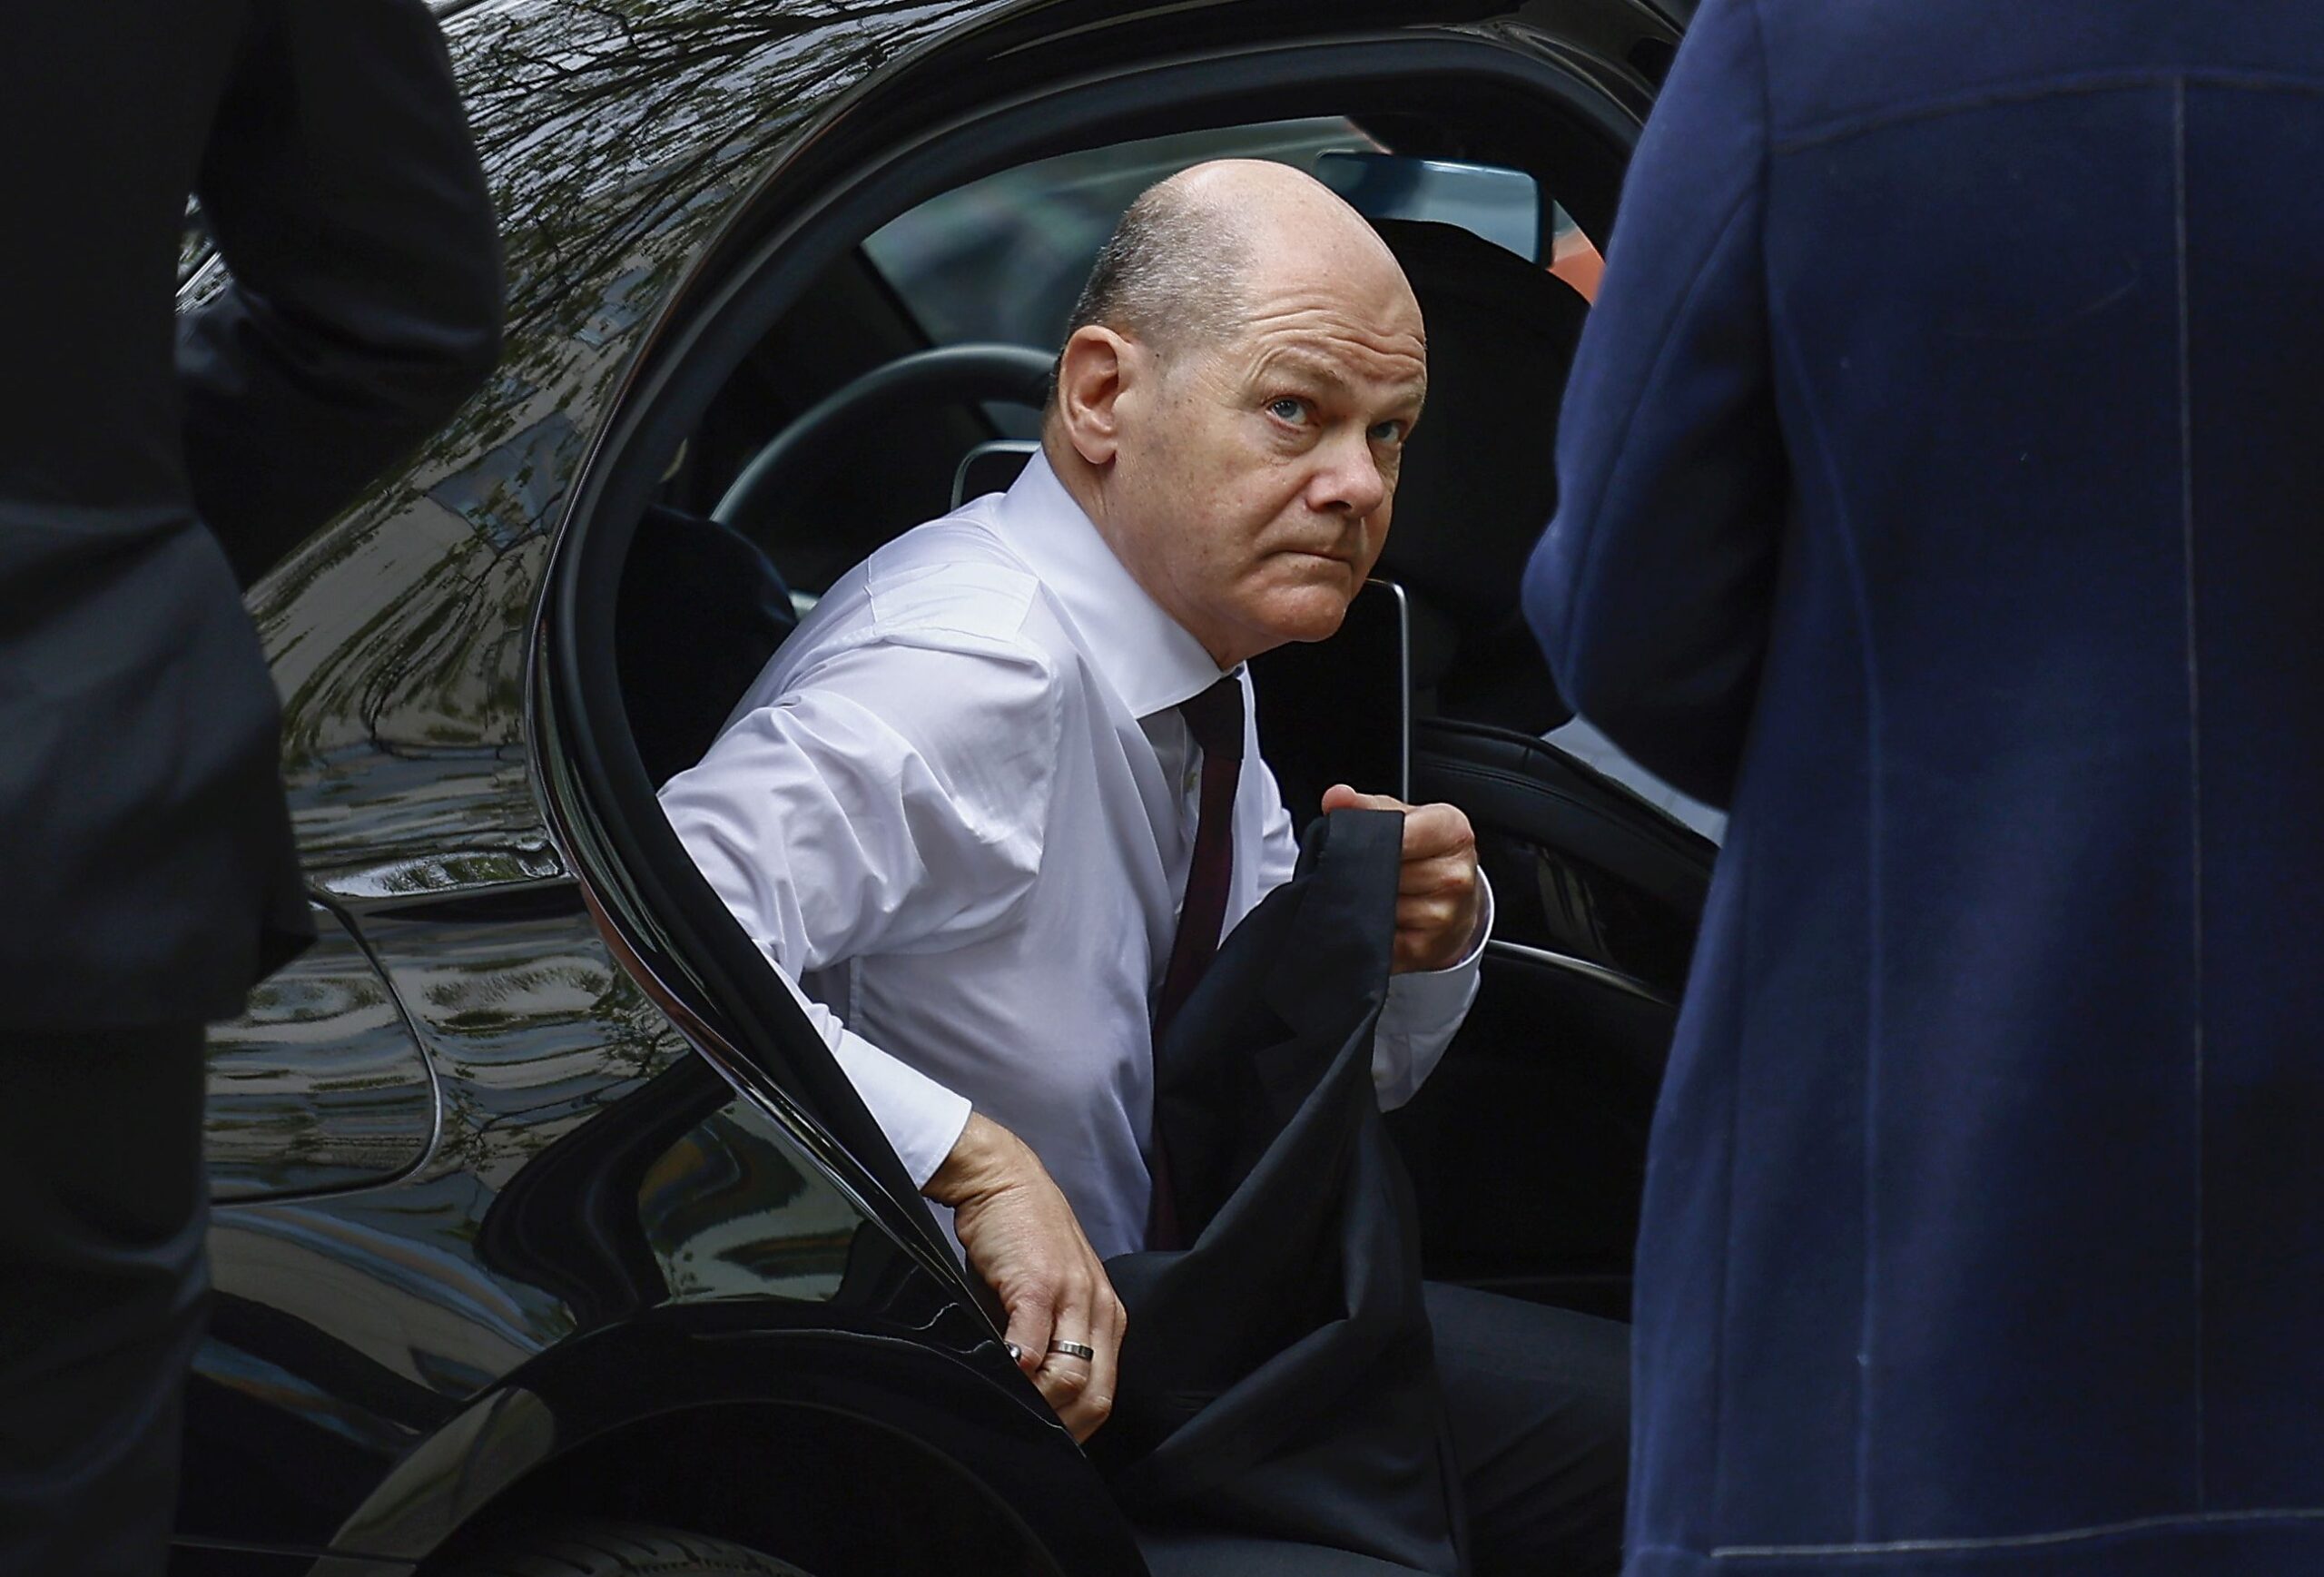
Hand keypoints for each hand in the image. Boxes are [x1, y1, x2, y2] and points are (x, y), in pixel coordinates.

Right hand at [924, 1112, 1126, 1441]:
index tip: (1044, 1440)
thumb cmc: (1020, 1241)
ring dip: (1037, 1404)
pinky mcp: (1038, 1282)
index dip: (1074, 1429)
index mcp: (1106, 1316)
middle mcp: (1098, 1308)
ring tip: (1008, 1404)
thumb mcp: (1048, 1298)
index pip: (1103, 1394)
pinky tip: (1000, 1370)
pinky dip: (1017, 1369)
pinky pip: (1033, 1344)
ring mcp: (1072, 1295)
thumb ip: (1050, 1341)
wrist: (1003, 1180)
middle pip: (1092, 1395)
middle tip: (1024, 1433)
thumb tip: (1030, 1396)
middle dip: (1059, 1427)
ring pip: (1070, 1378)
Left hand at [1319, 785, 1483, 973]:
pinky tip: (1373, 918)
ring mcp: (1443, 916)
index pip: (1399, 834)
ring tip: (1368, 893)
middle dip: (1359, 872)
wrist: (1457, 902)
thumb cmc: (1428, 854)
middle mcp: (1454, 876)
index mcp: (1453, 834)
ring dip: (1361, 902)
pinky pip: (1377, 939)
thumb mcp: (1404, 818)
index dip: (1367, 840)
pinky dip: (1366, 930)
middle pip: (1382, 873)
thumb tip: (1336, 798)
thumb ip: (1367, 806)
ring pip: (1376, 907)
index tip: (1351, 843)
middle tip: (1352, 870)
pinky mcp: (1424, 949)